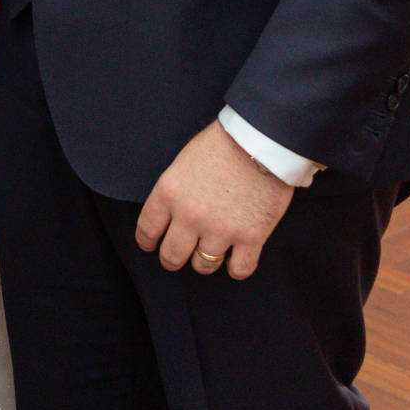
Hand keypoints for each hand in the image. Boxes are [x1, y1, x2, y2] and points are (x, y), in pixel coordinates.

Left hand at [135, 120, 295, 281]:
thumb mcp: (184, 162)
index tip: (151, 245)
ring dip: (205, 262)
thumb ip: (175, 191)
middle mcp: (190, 216)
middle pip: (172, 256)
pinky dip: (236, 268)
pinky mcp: (251, 237)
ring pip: (203, 266)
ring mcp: (220, 230)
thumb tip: (173, 215)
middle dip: (172, 259)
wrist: (261, 139)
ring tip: (211, 252)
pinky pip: (239, 270)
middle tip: (177, 257)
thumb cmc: (222, 144)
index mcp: (169, 193)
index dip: (147, 242)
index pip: (147, 230)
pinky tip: (236, 258)